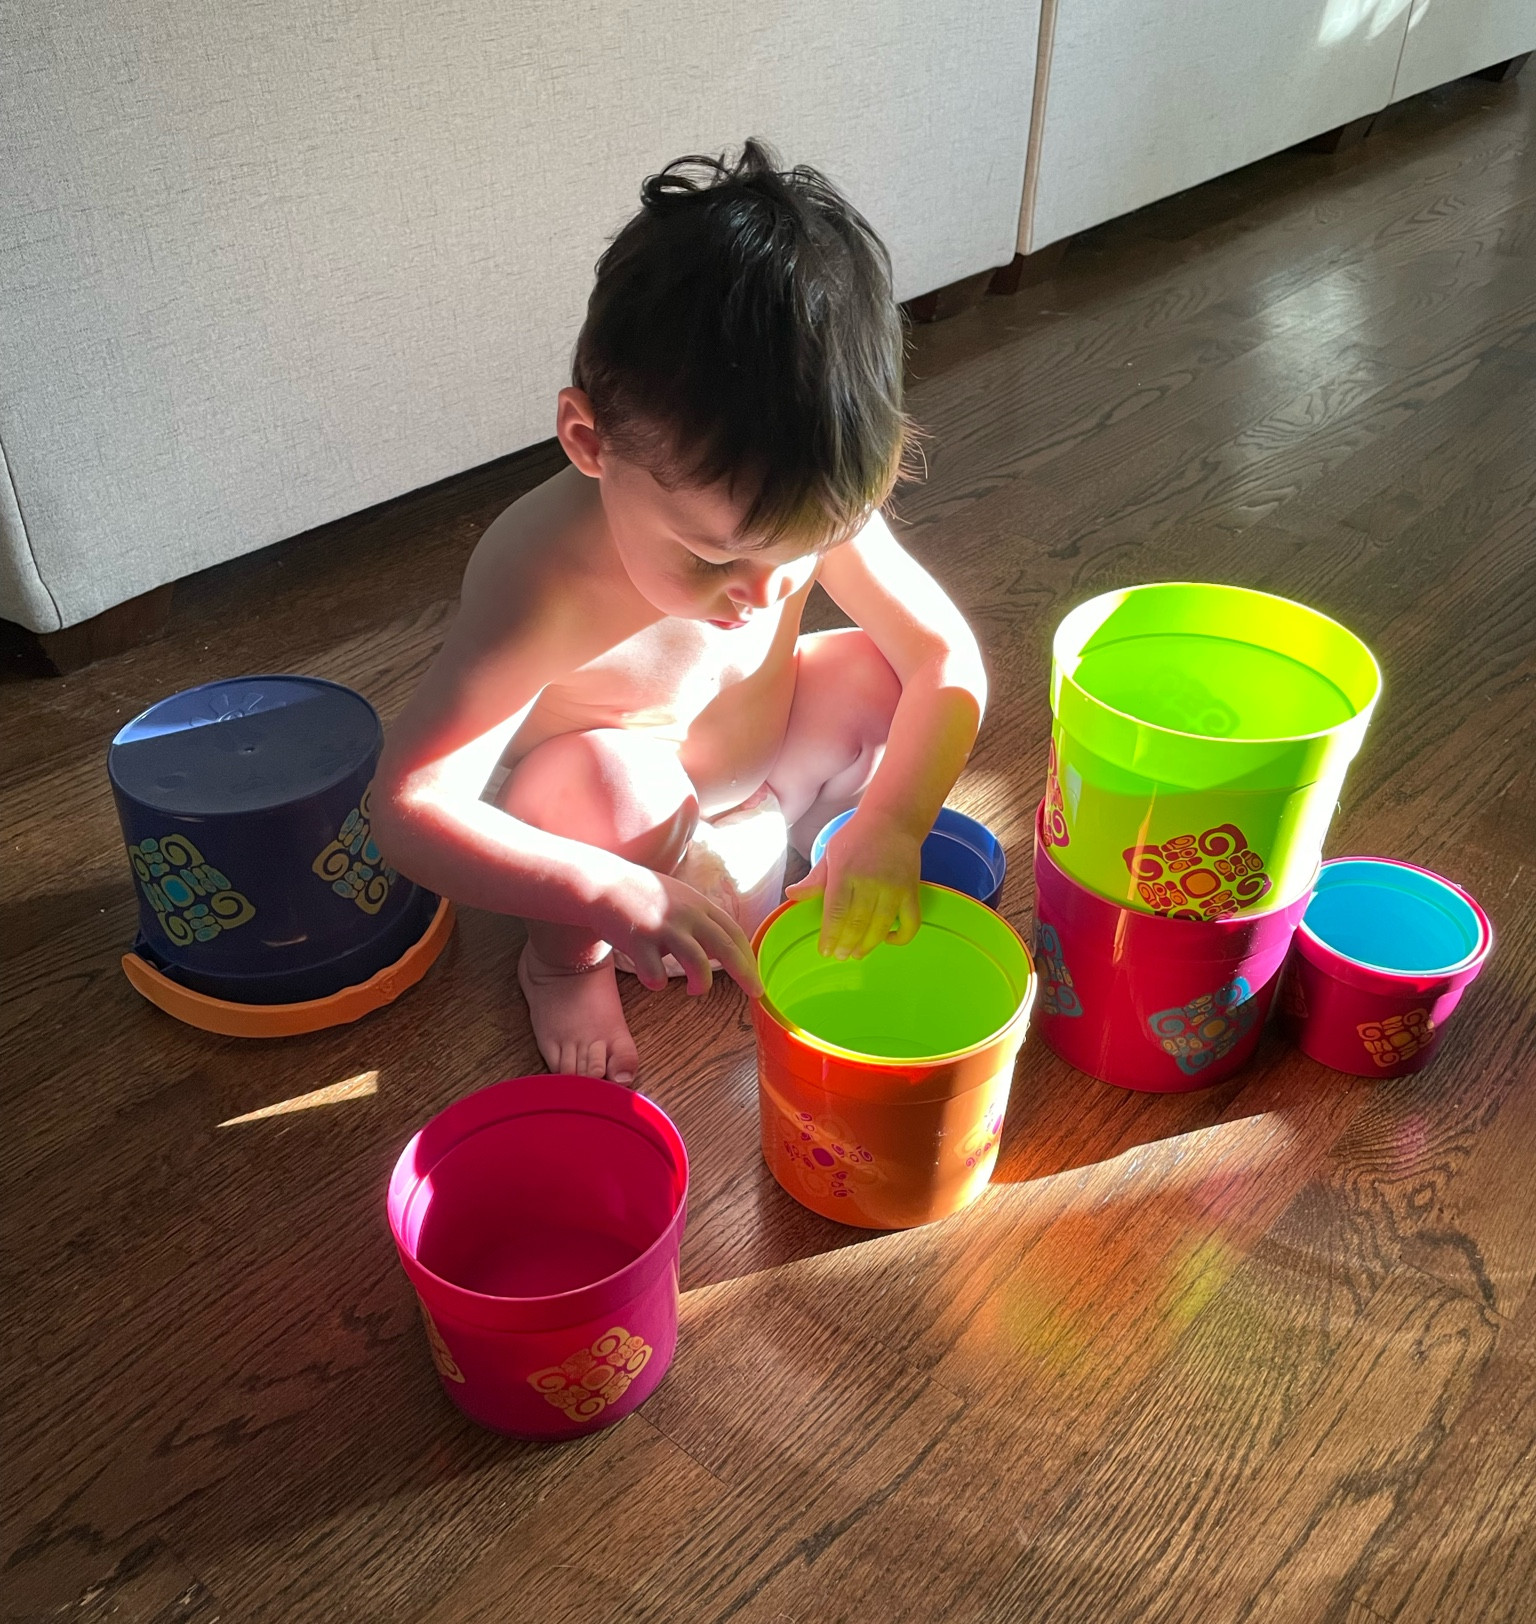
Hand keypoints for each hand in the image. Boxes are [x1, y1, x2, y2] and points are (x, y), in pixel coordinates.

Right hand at [598, 866, 761, 997]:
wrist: (602, 883)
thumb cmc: (642, 895)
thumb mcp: (679, 898)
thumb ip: (700, 920)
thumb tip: (722, 949)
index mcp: (698, 905)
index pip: (734, 932)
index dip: (748, 957)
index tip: (756, 977)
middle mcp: (685, 915)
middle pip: (725, 947)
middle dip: (745, 973)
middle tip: (755, 993)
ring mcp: (662, 928)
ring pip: (697, 963)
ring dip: (700, 984)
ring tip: (694, 990)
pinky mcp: (638, 942)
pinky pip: (656, 975)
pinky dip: (656, 983)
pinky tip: (651, 978)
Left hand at [785, 809, 921, 958]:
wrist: (893, 820)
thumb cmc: (856, 837)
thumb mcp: (831, 853)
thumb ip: (814, 879)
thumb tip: (791, 895)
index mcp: (846, 871)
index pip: (836, 911)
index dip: (830, 935)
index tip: (825, 951)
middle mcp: (871, 881)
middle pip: (857, 922)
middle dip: (847, 944)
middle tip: (840, 956)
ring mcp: (894, 887)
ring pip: (881, 926)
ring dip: (868, 944)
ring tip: (857, 954)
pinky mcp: (912, 891)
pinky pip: (910, 922)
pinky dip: (900, 937)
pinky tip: (888, 940)